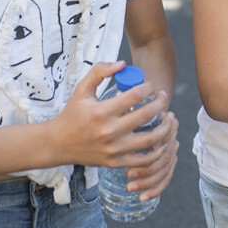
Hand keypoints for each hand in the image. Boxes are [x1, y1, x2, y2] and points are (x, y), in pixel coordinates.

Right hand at [49, 62, 177, 177]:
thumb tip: (123, 64)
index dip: (147, 88)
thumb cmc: (72, 113)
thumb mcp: (82, 89)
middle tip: (164, 97)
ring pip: (150, 140)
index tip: (150, 86)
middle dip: (160, 103)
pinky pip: (143, 160)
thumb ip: (100, 71)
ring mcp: (114, 149)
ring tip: (169, 118)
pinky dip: (157, 151)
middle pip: (146, 116)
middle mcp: (109, 131)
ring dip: (165, 128)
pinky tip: (162, 140)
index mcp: (102, 111)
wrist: (58, 144)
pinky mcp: (115, 163)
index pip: (134, 96)